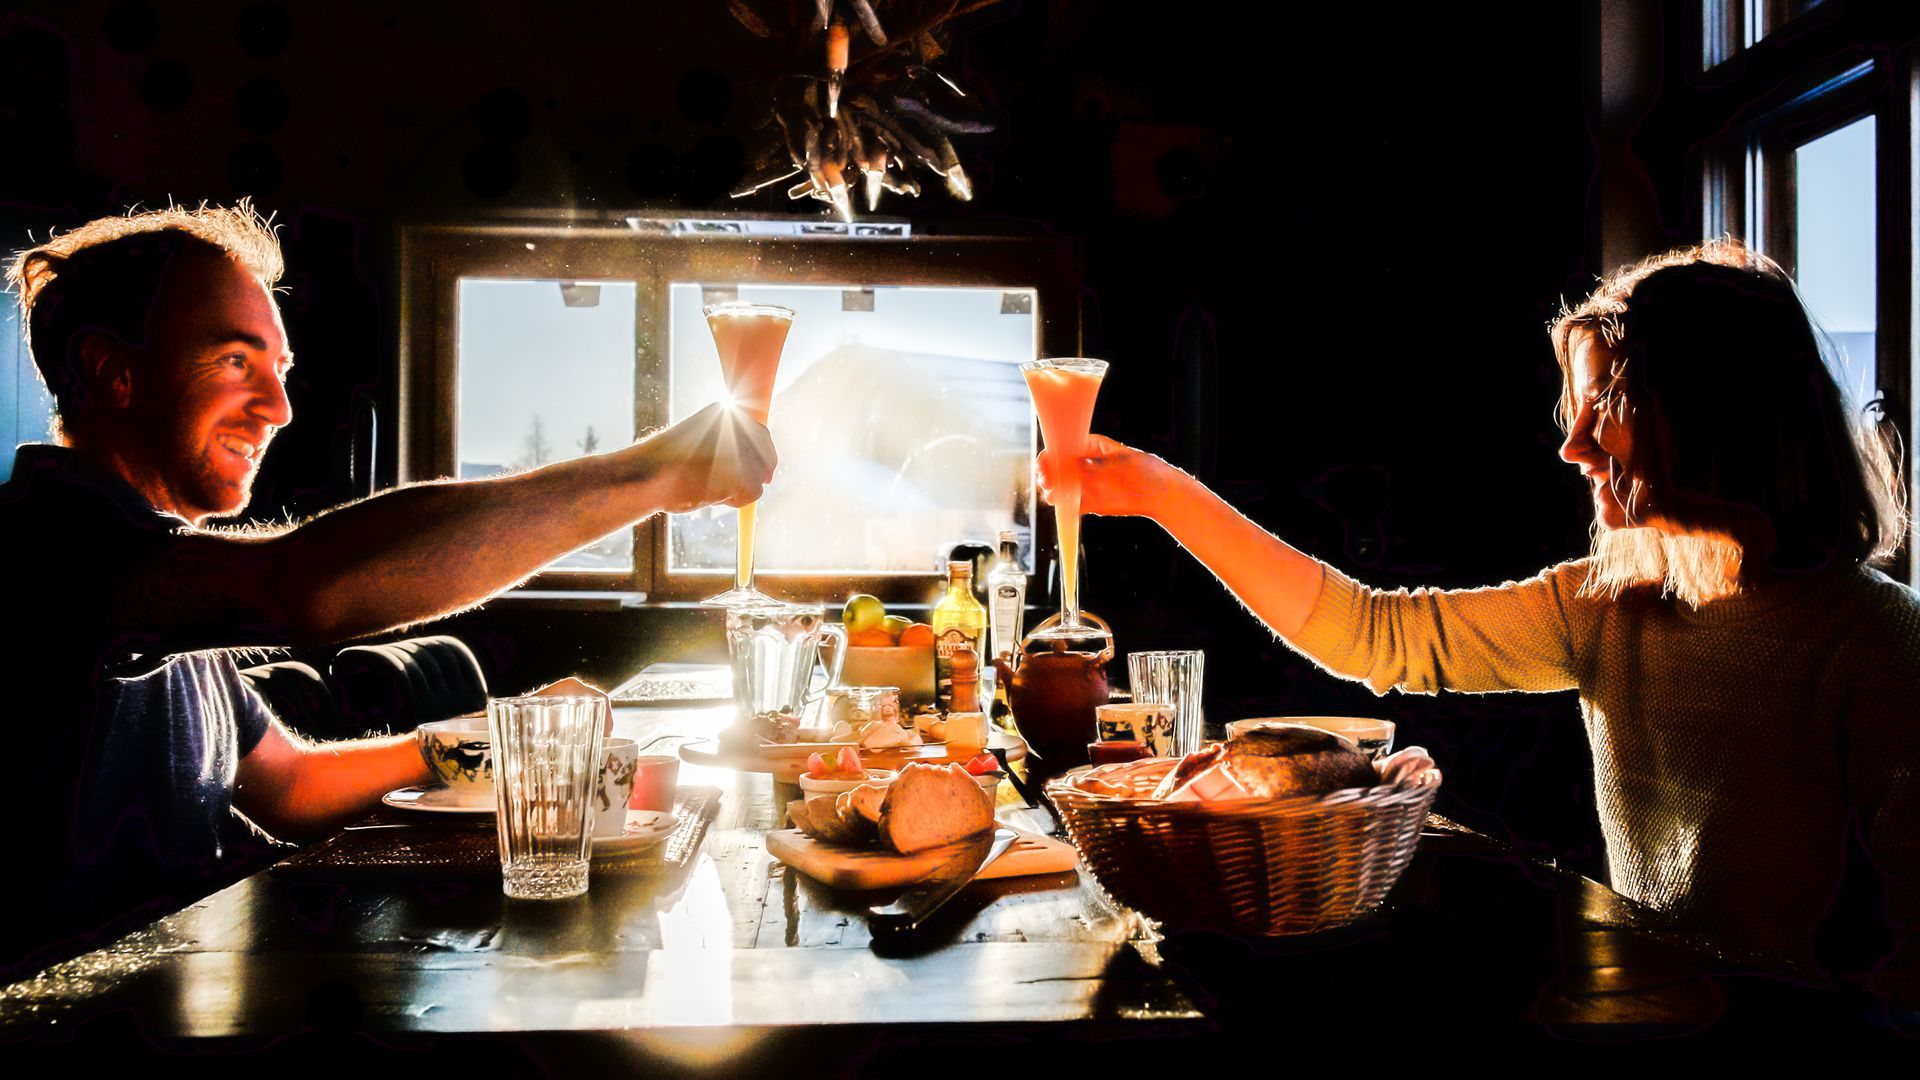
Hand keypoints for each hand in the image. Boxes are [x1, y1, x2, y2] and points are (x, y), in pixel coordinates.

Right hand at [633, 401, 777, 513]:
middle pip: (765, 453)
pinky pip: (752, 494)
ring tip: (707, 486)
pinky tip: (710, 494)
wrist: (648, 473)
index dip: (764, 452)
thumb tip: (747, 464)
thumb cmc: (664, 463)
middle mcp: (739, 425)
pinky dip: (734, 500)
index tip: (766, 470)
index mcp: (725, 412)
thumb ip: (721, 445)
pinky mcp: (746, 475)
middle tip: (763, 483)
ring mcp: (744, 450)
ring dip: (738, 487)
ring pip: (757, 477)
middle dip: (762, 471)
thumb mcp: (697, 441)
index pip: (758, 432)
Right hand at [1035, 434, 1183, 518]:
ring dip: (1053, 490)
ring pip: (1062, 487)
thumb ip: (1091, 468)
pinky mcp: (1090, 502)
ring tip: (1051, 495)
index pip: (1063, 448)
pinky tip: (1060, 505)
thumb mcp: (1116, 466)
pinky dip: (1064, 505)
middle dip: (1049, 475)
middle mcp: (1085, 464)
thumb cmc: (1143, 471)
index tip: (1043, 465)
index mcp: (1090, 447)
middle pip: (1058, 468)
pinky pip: (1071, 504)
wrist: (1161, 494)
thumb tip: (1068, 468)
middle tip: (1045, 482)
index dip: (1051, 456)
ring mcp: (1087, 484)